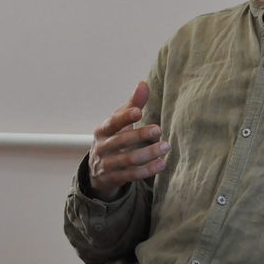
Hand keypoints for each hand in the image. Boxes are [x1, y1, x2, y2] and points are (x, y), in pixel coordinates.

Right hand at [87, 82, 168, 200]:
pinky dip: (147, 170)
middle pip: (121, 141)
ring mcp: (106, 165)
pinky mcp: (114, 179)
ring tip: (165, 147)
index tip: (139, 111)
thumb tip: (143, 84)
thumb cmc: (113, 137)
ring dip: (148, 154)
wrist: (98, 170)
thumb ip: (133, 104)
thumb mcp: (119, 122)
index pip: (112, 123)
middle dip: (140, 135)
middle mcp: (102, 148)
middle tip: (158, 130)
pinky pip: (132, 175)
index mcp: (102, 130)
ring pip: (128, 160)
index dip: (124, 117)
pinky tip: (161, 164)